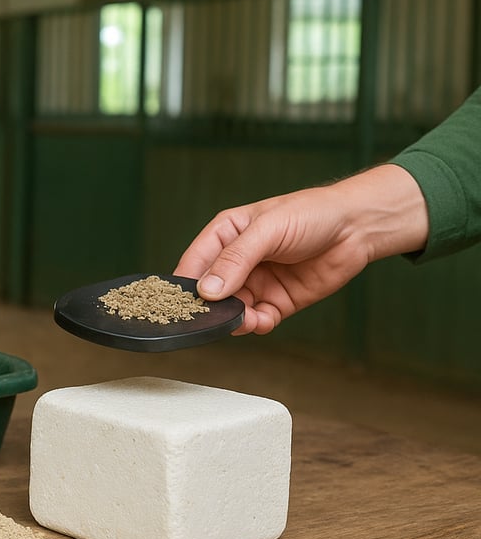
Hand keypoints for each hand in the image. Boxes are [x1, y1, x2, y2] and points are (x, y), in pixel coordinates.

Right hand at [173, 164, 427, 334]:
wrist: (357, 227)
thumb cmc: (310, 214)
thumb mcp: (267, 230)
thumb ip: (236, 260)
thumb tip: (206, 289)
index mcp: (225, 235)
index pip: (194, 263)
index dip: (185, 284)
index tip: (181, 304)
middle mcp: (237, 261)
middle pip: (211, 292)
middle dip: (211, 307)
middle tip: (212, 320)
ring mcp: (257, 283)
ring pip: (232, 309)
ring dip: (234, 319)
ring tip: (243, 320)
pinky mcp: (278, 301)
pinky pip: (258, 319)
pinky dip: (255, 325)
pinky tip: (260, 321)